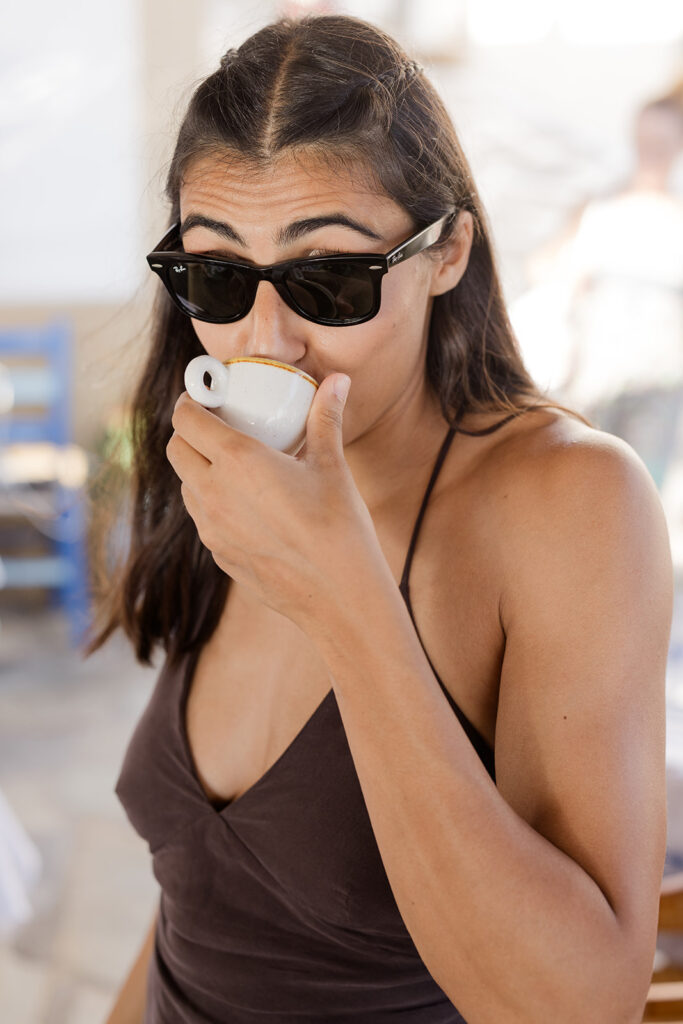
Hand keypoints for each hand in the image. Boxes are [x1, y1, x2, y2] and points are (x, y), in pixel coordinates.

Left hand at [166, 373, 383, 627]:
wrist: (339, 594)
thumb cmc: (339, 527)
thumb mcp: (332, 465)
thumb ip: (326, 418)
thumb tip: (337, 381)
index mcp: (237, 461)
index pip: (185, 420)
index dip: (189, 403)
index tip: (204, 397)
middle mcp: (213, 492)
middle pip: (176, 450)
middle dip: (189, 433)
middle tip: (218, 427)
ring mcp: (212, 528)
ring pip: (186, 487)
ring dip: (199, 469)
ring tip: (232, 466)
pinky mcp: (219, 554)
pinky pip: (204, 519)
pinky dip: (214, 503)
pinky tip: (247, 505)